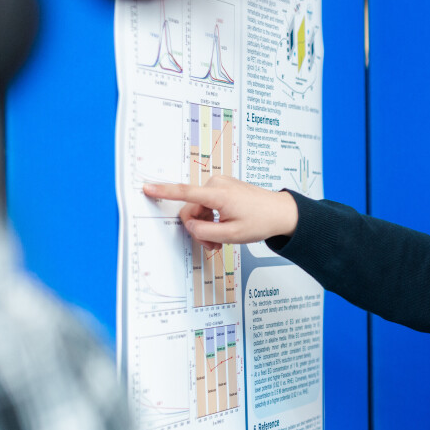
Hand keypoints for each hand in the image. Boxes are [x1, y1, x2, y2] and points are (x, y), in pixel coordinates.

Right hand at [142, 176, 298, 249]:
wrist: (282, 212)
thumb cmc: (261, 221)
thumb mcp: (231, 235)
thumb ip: (204, 232)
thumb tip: (189, 225)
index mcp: (218, 194)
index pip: (185, 192)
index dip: (163, 191)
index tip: (146, 187)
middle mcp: (217, 185)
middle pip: (192, 210)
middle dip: (199, 229)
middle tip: (214, 244)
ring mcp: (221, 185)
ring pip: (200, 210)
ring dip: (207, 226)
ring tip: (222, 239)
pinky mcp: (224, 188)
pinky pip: (208, 205)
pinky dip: (213, 219)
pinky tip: (225, 228)